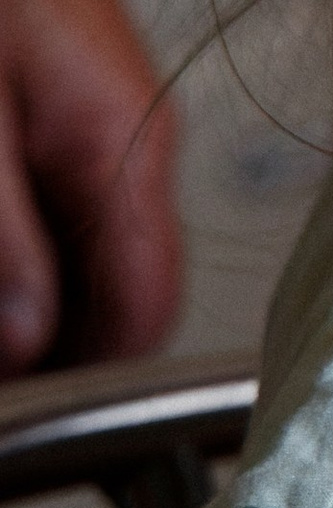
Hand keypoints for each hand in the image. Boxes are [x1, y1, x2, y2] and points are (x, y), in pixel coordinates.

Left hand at [0, 0, 183, 369]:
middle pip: (111, 294)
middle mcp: (132, 142)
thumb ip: (4, 231)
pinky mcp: (63, 105)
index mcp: (128, 147)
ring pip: (78, 251)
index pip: (144, 314)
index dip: (78, 380)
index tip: (22, 403)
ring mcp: (101, 123)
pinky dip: (21, 238)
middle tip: (6, 360)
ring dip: (28, 290)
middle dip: (44, 338)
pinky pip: (55, 203)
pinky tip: (1, 236)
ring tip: (0, 297)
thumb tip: (23, 339)